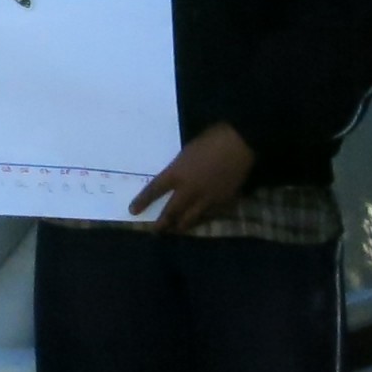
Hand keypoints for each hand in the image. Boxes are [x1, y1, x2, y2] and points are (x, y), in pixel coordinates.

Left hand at [129, 122, 255, 232]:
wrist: (238, 145)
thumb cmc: (210, 140)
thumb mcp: (186, 152)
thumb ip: (180, 167)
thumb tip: (177, 176)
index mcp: (176, 173)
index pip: (154, 190)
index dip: (143, 201)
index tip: (133, 211)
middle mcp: (189, 190)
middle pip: (172, 210)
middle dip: (163, 223)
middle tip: (156, 231)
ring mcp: (206, 198)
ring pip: (191, 218)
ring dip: (182, 226)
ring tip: (176, 231)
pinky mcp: (223, 202)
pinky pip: (209, 215)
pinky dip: (203, 219)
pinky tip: (199, 221)